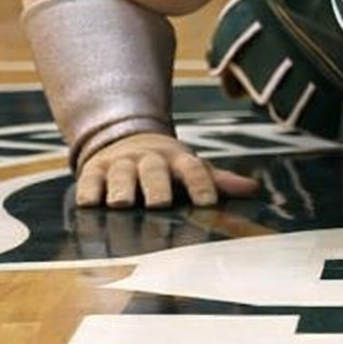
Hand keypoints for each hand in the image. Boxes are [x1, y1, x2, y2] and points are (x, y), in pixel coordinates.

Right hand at [75, 132, 260, 208]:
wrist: (125, 140)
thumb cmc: (166, 165)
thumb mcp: (191, 168)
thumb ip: (218, 180)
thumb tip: (253, 189)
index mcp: (177, 160)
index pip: (193, 169)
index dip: (202, 184)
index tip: (208, 203)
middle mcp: (149, 159)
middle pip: (155, 170)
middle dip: (157, 186)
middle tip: (159, 204)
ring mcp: (120, 164)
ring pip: (121, 174)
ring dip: (121, 188)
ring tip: (120, 203)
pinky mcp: (94, 172)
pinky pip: (89, 181)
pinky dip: (89, 191)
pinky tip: (88, 203)